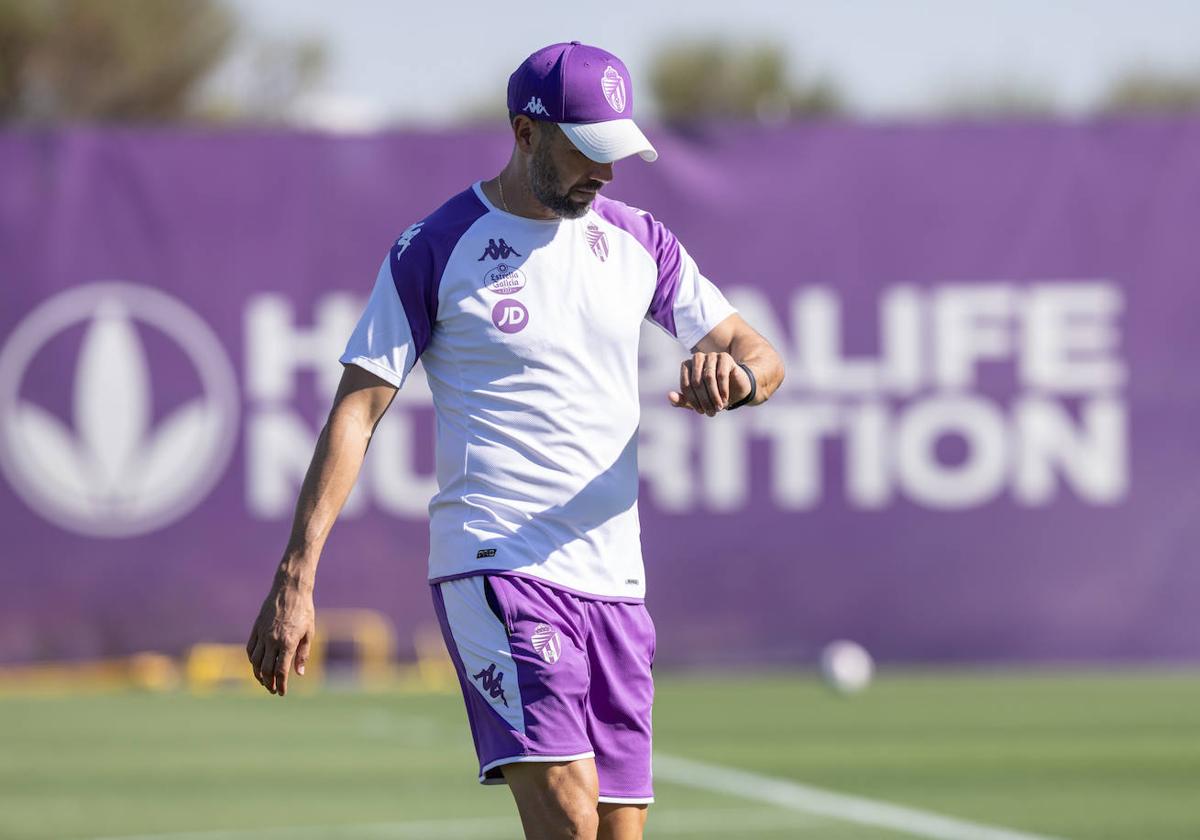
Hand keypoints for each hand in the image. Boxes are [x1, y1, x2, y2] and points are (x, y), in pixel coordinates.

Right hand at [246, 578, 314, 695]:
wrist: (290, 590)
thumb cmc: (304, 610)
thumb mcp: (309, 632)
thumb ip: (303, 654)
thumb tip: (299, 673)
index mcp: (288, 643)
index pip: (281, 671)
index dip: (280, 685)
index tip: (281, 693)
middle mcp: (272, 640)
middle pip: (265, 669)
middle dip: (268, 683)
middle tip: (272, 690)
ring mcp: (262, 634)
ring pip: (254, 661)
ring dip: (258, 674)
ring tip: (264, 681)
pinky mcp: (256, 628)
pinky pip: (250, 649)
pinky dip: (252, 660)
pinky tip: (256, 665)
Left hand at [668, 352, 750, 415]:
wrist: (735, 391)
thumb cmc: (712, 395)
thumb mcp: (696, 401)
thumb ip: (682, 400)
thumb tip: (670, 396)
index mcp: (687, 366)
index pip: (685, 385)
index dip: (692, 400)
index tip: (700, 411)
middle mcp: (697, 358)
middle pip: (696, 381)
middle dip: (703, 400)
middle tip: (710, 412)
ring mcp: (711, 355)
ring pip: (708, 377)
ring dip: (713, 396)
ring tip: (718, 408)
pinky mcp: (725, 357)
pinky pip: (721, 374)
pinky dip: (722, 389)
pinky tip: (725, 399)